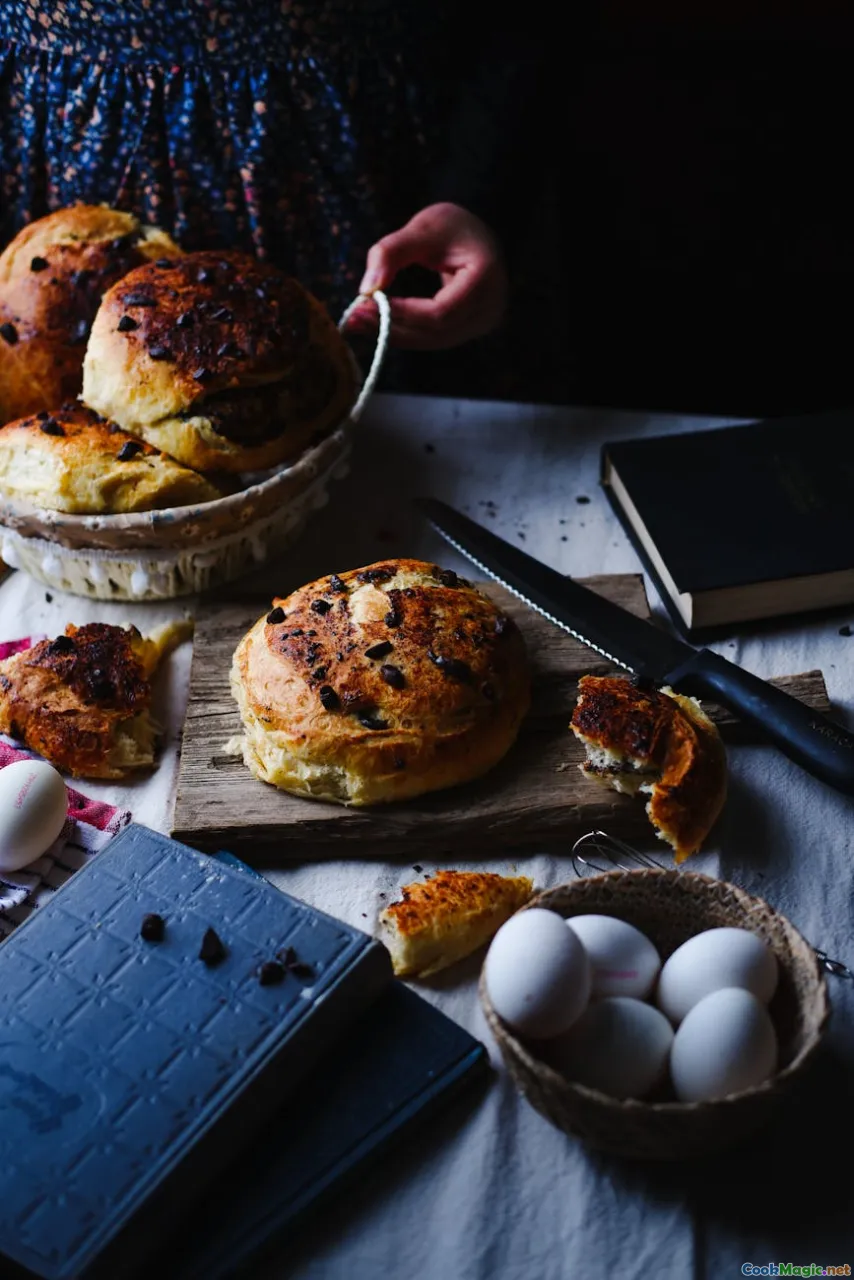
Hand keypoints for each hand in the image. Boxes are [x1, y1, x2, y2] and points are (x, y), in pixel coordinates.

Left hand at [347, 203, 507, 349]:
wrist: (476, 236)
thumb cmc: (452, 226)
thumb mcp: (422, 228)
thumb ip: (391, 252)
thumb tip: (366, 289)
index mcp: (485, 278)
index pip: (441, 311)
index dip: (404, 312)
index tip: (368, 303)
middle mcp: (490, 307)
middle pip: (437, 332)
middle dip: (393, 327)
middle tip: (353, 317)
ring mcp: (483, 322)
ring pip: (433, 340)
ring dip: (395, 334)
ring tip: (358, 322)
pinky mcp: (470, 329)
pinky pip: (435, 338)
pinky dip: (406, 333)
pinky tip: (378, 324)